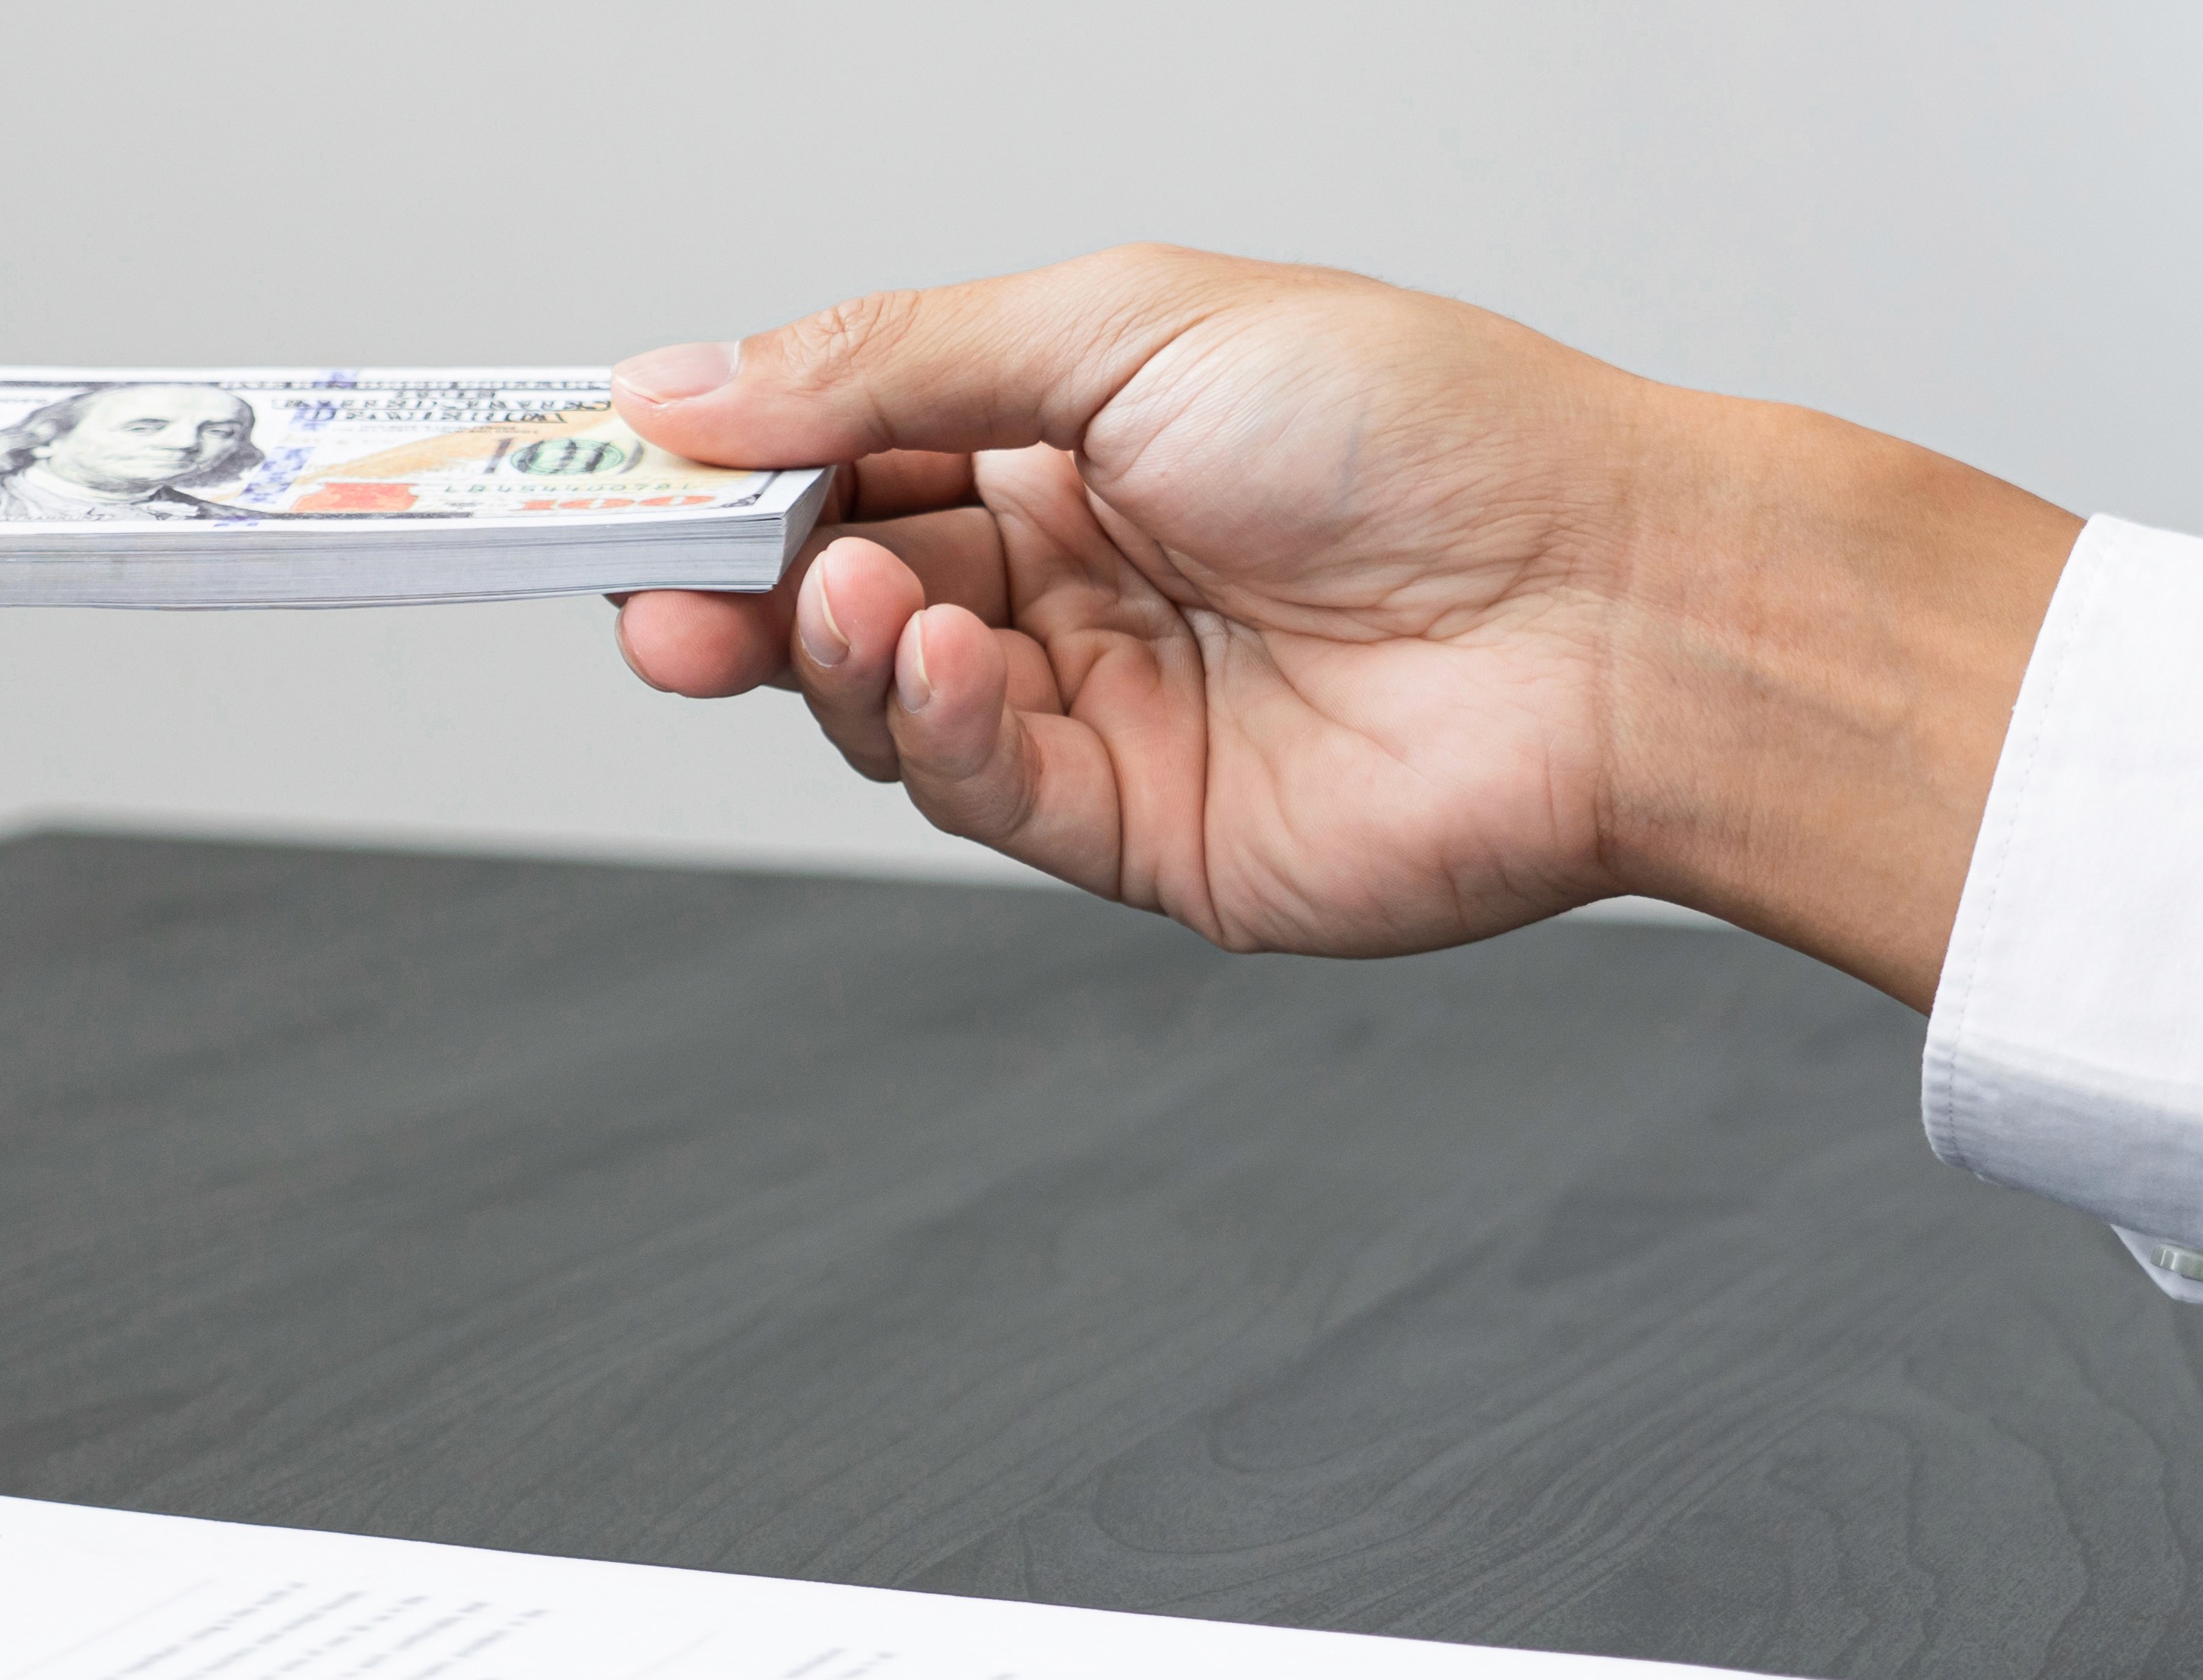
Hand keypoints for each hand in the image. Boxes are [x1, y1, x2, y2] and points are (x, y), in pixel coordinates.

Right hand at [604, 248, 2080, 1005]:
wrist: (1609, 612)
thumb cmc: (1434, 434)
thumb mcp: (1122, 323)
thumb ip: (888, 361)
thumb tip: (685, 383)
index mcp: (1069, 428)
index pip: (837, 447)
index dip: (714, 465)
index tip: (593, 470)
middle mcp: (1072, 570)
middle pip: (828, 586)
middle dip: (728, 583)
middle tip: (646, 581)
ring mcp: (1099, 705)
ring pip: (883, 701)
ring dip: (841, 653)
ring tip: (866, 604)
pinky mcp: (1133, 833)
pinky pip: (978, 791)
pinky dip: (941, 729)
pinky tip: (964, 664)